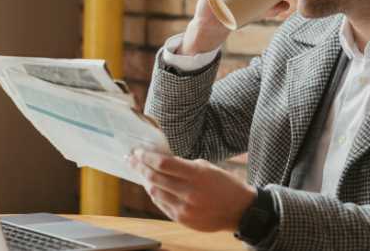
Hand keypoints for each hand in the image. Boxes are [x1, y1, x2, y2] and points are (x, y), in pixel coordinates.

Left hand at [124, 148, 255, 232]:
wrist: (239, 210)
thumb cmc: (224, 184)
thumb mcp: (207, 167)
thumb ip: (183, 165)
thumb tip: (159, 160)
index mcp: (197, 175)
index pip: (163, 164)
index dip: (146, 156)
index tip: (137, 151)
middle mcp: (190, 193)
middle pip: (154, 178)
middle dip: (138, 166)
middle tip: (130, 158)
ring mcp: (185, 209)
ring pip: (154, 192)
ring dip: (144, 180)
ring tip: (139, 171)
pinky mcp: (183, 219)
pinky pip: (161, 204)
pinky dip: (154, 193)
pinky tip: (151, 185)